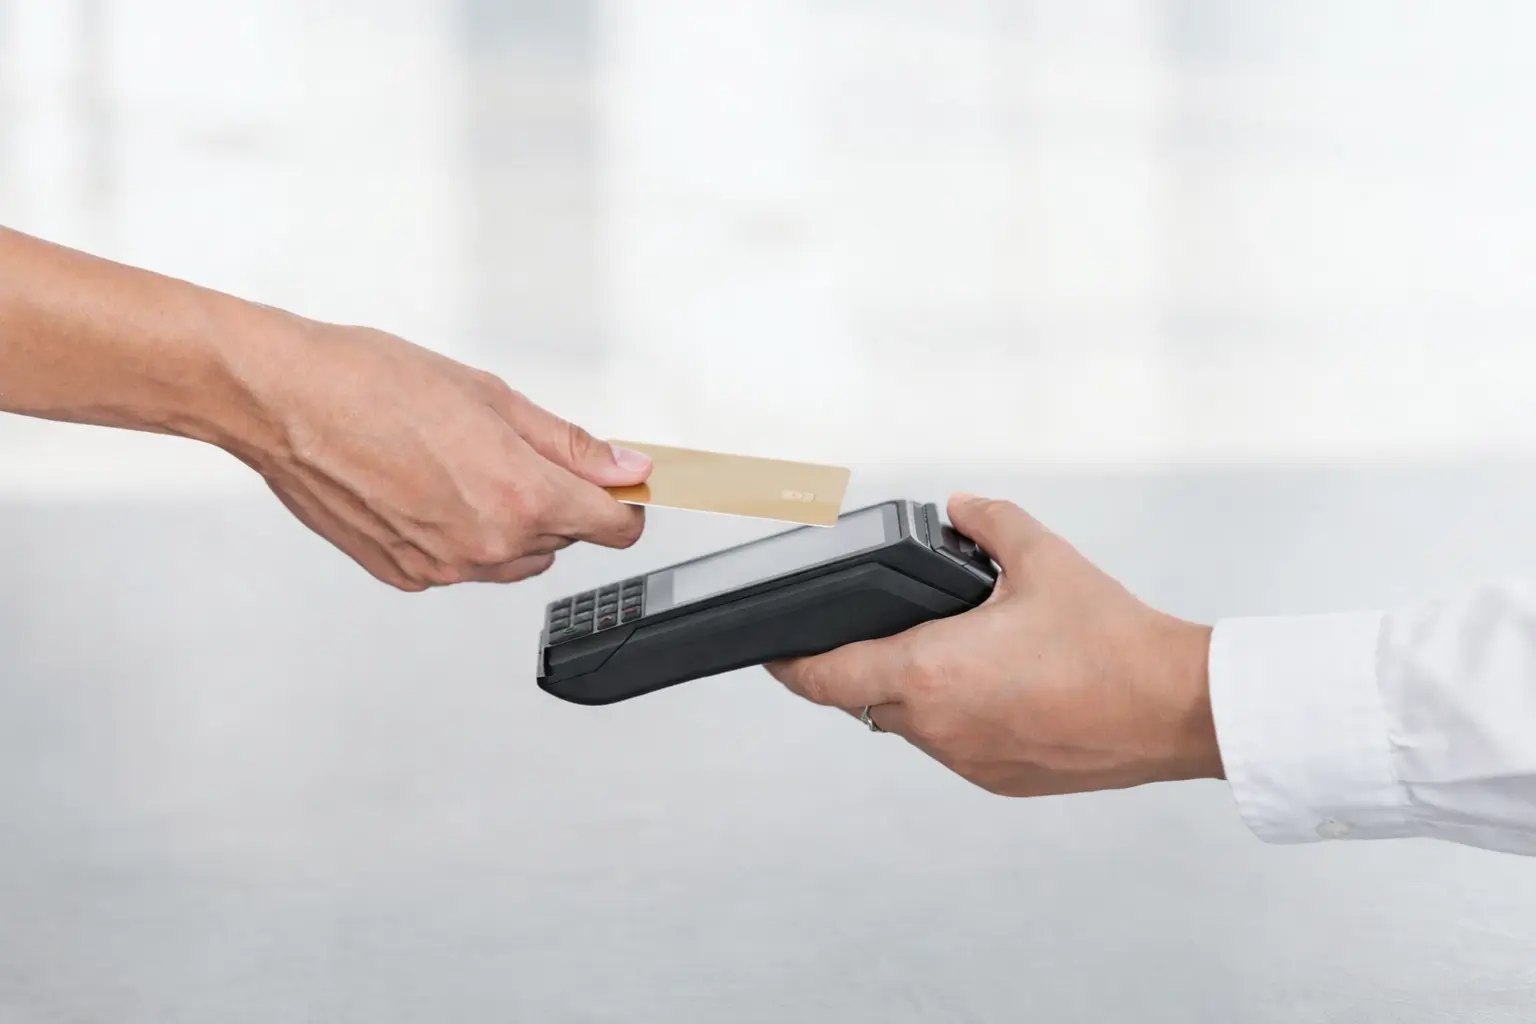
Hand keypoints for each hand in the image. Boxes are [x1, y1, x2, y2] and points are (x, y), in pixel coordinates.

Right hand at [228, 320, 649, 590]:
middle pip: (564, 540)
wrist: (285, 402)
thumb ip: (570, 445)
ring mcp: (444, 567)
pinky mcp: (405, 574)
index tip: (619, 486)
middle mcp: (487, 544)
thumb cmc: (373, 385)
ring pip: (514, 557)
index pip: (614, 528)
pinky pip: (461, 564)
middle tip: (515, 450)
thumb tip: (625, 466)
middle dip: (558, 501)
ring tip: (464, 464)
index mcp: (520, 497)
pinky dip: (460, 534)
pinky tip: (428, 488)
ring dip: (512, 521)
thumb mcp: (494, 398)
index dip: (624, 503)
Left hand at [768, 494, 1221, 796]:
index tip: (772, 653)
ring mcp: (966, 761)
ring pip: (909, 725)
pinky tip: (991, 687)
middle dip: (863, 666)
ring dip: (912, 692)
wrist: (1175, 709)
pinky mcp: (999, 781)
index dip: (788, 665)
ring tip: (951, 651)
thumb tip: (960, 509)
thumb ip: (987, 522)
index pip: (824, 678)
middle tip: (880, 630)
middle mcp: (937, 727)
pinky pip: (951, 747)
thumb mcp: (1041, 557)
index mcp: (928, 672)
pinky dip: (953, 717)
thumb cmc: (1112, 643)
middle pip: (864, 699)